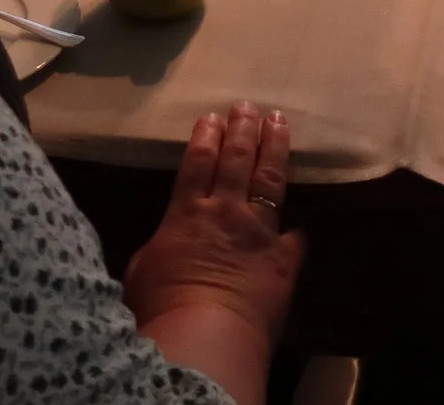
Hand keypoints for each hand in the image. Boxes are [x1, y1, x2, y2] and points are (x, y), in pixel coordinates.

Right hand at [126, 104, 303, 344]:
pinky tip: (303, 224)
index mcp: (186, 214)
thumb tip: (162, 247)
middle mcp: (225, 213)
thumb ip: (157, 250)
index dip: (205, 138)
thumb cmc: (161, 307)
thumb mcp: (140, 272)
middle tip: (248, 106)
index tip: (212, 117)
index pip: (197, 164)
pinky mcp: (283, 261)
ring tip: (279, 123)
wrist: (206, 336)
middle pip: (236, 161)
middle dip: (242, 130)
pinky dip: (296, 232)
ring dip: (274, 149)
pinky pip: (295, 240)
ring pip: (269, 181)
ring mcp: (259, 234)